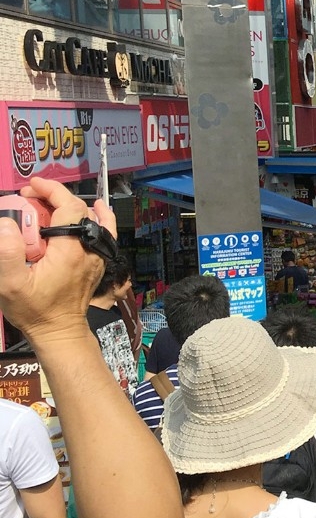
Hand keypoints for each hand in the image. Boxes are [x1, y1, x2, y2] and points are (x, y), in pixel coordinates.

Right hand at [0, 177, 113, 342]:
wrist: (59, 331)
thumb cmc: (35, 310)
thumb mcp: (10, 283)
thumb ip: (7, 252)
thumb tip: (6, 222)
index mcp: (71, 250)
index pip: (70, 206)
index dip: (51, 190)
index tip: (31, 186)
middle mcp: (90, 250)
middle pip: (79, 210)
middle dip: (54, 197)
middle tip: (28, 198)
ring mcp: (98, 256)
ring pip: (93, 219)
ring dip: (71, 206)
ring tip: (48, 203)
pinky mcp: (97, 263)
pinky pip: (104, 233)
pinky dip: (97, 218)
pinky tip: (92, 211)